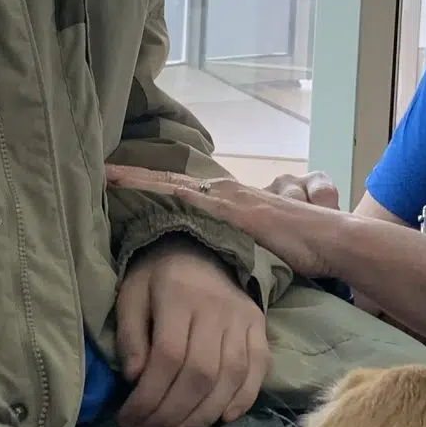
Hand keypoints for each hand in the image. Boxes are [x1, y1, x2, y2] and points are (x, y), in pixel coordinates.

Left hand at [108, 166, 351, 278]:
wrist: (328, 240)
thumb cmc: (297, 248)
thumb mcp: (254, 246)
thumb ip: (229, 246)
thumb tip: (208, 258)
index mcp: (224, 201)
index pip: (177, 190)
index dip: (146, 184)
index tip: (113, 179)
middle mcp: (221, 193)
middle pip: (166, 182)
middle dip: (132, 176)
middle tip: (97, 168)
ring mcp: (225, 199)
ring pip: (171, 185)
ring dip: (139, 180)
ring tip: (106, 175)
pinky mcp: (232, 210)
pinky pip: (188, 199)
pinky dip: (162, 193)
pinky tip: (141, 191)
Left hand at [116, 242, 269, 426]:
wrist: (200, 246)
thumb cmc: (158, 277)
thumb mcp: (131, 295)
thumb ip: (130, 335)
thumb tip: (136, 379)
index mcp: (179, 297)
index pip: (168, 359)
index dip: (148, 398)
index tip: (129, 420)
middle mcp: (217, 310)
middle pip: (199, 375)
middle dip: (171, 414)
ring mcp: (243, 319)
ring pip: (229, 378)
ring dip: (203, 415)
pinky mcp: (260, 326)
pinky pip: (258, 369)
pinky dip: (243, 399)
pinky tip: (222, 419)